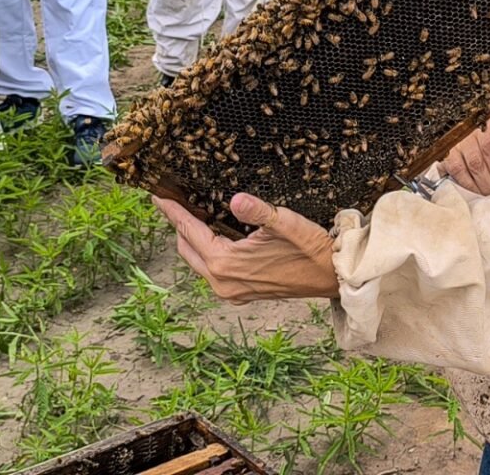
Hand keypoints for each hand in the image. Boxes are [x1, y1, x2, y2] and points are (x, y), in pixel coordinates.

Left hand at [154, 193, 338, 302]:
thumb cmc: (310, 249)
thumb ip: (258, 210)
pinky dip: (206, 252)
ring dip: (192, 239)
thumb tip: (235, 199)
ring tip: (193, 214)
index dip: (172, 212)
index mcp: (226, 264)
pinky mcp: (241, 293)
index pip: (189, 232)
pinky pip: (212, 270)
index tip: (157, 196)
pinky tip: (215, 235)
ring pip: (197, 261)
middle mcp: (222, 282)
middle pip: (186, 249)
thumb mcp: (285, 222)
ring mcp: (231, 291)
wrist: (331, 278)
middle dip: (179, 225)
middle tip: (174, 201)